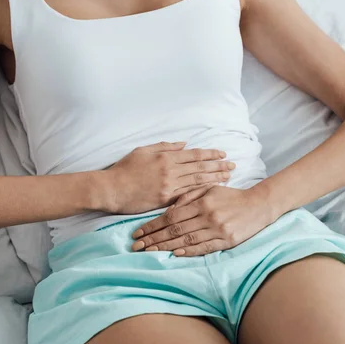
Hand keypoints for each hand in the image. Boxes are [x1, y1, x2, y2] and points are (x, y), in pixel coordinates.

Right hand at [104, 142, 234, 213]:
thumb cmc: (124, 169)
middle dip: (218, 166)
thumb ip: (165, 147)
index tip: (223, 154)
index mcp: (165, 157)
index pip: (194, 154)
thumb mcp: (143, 150)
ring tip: (228, 177)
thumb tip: (184, 144)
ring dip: (215, 178)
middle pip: (200, 167)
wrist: (111, 189)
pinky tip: (212, 191)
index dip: (210, 154)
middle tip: (233, 165)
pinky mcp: (165, 199)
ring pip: (197, 181)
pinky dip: (201, 192)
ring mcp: (168, 186)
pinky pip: (187, 195)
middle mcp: (170, 170)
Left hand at [131, 184, 280, 255]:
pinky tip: (175, 254)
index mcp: (202, 202)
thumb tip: (169, 210)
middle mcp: (208, 216)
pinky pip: (204, 247)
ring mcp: (218, 230)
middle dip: (153, 239)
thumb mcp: (210, 189)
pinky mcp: (227, 241)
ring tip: (149, 252)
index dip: (152, 225)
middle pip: (175, 230)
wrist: (259, 205)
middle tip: (137, 246)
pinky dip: (188, 251)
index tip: (138, 232)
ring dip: (165, 247)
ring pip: (186, 240)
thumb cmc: (231, 196)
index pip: (171, 216)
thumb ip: (188, 197)